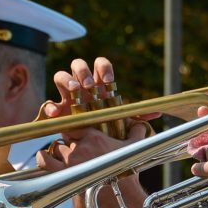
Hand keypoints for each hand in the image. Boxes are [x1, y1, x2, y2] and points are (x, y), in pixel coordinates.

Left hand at [37, 120, 152, 171]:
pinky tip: (44, 156)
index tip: (78, 133)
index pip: (76, 125)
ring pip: (57, 147)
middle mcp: (80, 147)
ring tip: (67, 156)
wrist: (118, 195)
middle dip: (70, 141)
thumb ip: (137, 132)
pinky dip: (43, 158)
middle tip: (76, 147)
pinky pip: (46, 161)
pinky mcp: (63, 173)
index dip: (76, 129)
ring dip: (60, 151)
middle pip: (67, 136)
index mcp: (94, 137)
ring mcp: (70, 160)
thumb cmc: (126, 171)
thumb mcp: (134, 148)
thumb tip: (141, 123)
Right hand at [40, 56, 155, 161]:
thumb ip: (137, 114)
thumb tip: (157, 112)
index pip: (100, 65)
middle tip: (89, 84)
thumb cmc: (108, 125)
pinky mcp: (58, 110)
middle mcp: (82, 85)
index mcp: (99, 83)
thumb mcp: (122, 120)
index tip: (109, 81)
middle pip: (79, 64)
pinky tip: (57, 113)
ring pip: (61, 75)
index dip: (103, 67)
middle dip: (83, 71)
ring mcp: (67, 95)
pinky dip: (51, 106)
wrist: (92, 143)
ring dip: (67, 79)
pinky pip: (49, 103)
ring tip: (75, 89)